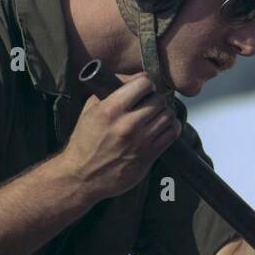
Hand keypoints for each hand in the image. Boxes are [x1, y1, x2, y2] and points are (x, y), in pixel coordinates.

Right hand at [60, 73, 181, 201]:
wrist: (82, 176)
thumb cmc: (84, 141)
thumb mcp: (90, 110)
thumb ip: (111, 91)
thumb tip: (135, 78)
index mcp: (110, 110)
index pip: (144, 83)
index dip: (146, 83)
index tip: (144, 88)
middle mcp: (127, 124)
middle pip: (159, 100)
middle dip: (155, 98)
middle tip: (151, 102)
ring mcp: (140, 141)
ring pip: (168, 115)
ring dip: (164, 112)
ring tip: (157, 114)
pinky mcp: (149, 156)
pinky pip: (172, 133)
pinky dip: (171, 127)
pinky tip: (164, 126)